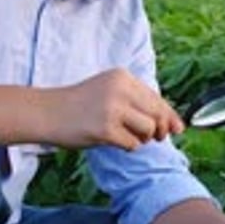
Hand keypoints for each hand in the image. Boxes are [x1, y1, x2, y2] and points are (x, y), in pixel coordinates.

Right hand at [41, 67, 184, 150]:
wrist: (47, 112)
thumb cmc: (80, 105)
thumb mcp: (110, 92)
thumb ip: (139, 104)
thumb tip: (176, 126)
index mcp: (122, 77)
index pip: (157, 97)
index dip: (169, 115)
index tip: (177, 128)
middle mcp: (120, 89)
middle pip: (157, 114)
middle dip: (161, 129)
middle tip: (157, 137)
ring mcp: (112, 108)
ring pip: (148, 130)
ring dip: (141, 138)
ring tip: (125, 135)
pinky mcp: (105, 129)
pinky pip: (132, 144)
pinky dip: (127, 146)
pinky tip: (111, 140)